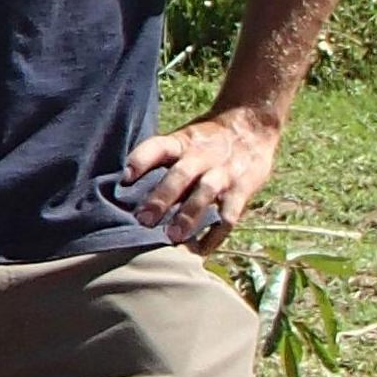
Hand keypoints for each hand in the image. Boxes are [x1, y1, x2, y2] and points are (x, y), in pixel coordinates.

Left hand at [120, 104, 281, 247]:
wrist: (252, 125)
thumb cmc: (204, 141)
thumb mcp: (182, 139)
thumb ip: (159, 160)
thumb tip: (123, 190)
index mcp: (182, 142)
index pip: (158, 147)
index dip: (141, 160)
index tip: (124, 178)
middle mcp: (201, 156)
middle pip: (181, 174)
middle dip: (161, 197)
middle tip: (143, 220)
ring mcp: (224, 172)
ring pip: (206, 193)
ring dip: (188, 216)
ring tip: (172, 237)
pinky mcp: (243, 189)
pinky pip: (230, 215)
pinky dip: (215, 235)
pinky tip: (200, 251)